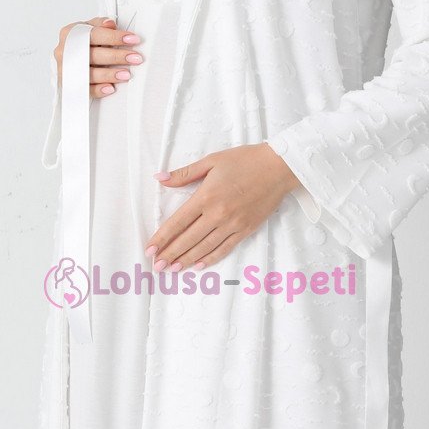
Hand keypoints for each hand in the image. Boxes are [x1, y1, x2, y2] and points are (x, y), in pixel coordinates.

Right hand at [54, 17, 142, 97]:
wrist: (64, 61)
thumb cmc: (78, 44)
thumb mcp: (87, 29)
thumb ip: (99, 25)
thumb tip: (110, 24)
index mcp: (70, 34)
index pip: (94, 34)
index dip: (114, 37)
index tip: (132, 39)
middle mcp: (65, 51)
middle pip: (93, 54)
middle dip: (116, 56)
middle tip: (134, 58)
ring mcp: (66, 69)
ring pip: (89, 73)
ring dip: (109, 74)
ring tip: (125, 74)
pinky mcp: (69, 86)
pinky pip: (84, 91)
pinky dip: (98, 90)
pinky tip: (110, 88)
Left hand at [146, 144, 302, 270]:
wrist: (279, 167)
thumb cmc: (246, 160)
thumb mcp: (212, 161)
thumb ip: (185, 173)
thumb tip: (160, 178)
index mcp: (206, 196)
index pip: (178, 222)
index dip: (162, 237)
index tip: (150, 249)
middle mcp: (218, 214)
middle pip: (188, 239)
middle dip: (170, 254)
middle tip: (157, 265)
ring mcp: (233, 224)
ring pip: (204, 247)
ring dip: (186, 259)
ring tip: (172, 268)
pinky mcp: (246, 229)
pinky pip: (224, 248)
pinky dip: (210, 258)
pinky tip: (198, 265)